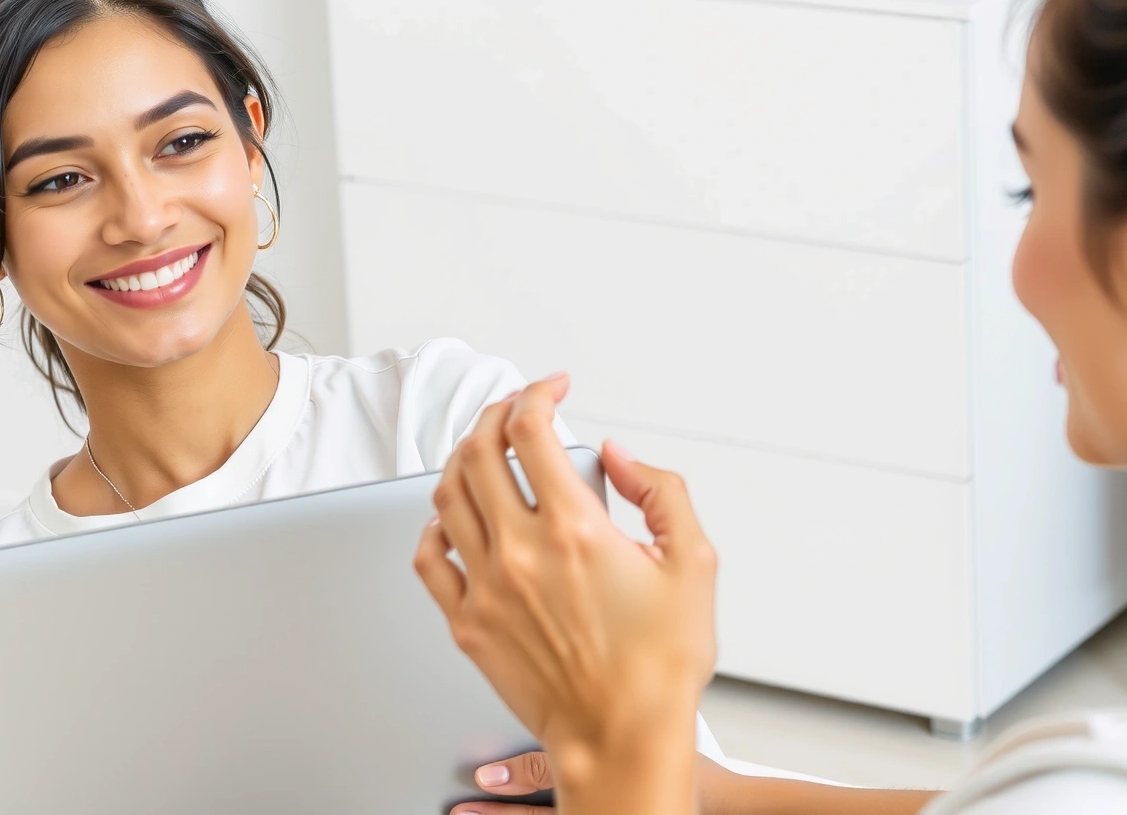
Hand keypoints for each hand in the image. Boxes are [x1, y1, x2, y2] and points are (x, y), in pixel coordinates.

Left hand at [414, 374, 718, 814]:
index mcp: (575, 529)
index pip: (532, 429)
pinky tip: (453, 519)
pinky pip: (429, 559)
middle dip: (496, 413)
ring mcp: (487, 587)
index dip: (538, 393)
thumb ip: (663, 492)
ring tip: (486, 451)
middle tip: (516, 408)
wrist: (623, 737)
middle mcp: (521, 552)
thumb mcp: (696, 563)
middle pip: (479, 451)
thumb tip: (622, 457)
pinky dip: (435, 526)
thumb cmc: (660, 665)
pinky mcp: (469, 623)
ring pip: (447, 496)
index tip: (552, 389)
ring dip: (464, 459)